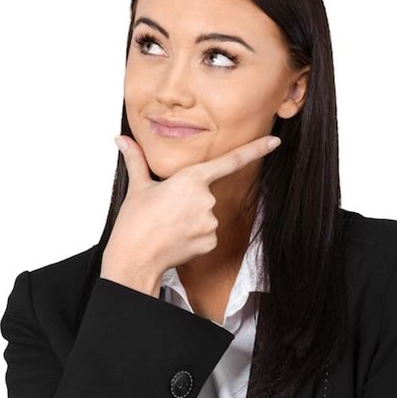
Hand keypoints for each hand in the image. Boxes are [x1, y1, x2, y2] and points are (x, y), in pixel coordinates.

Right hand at [100, 133, 281, 296]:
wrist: (135, 258)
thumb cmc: (135, 221)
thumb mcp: (137, 187)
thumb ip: (136, 160)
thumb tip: (121, 139)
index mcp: (191, 178)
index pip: (231, 161)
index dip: (255, 149)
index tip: (275, 140)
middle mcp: (206, 198)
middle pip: (205, 194)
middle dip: (189, 201)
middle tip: (165, 211)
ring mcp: (211, 221)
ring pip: (206, 215)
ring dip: (191, 219)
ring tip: (168, 226)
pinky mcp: (210, 241)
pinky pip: (207, 234)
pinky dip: (194, 236)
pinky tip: (177, 239)